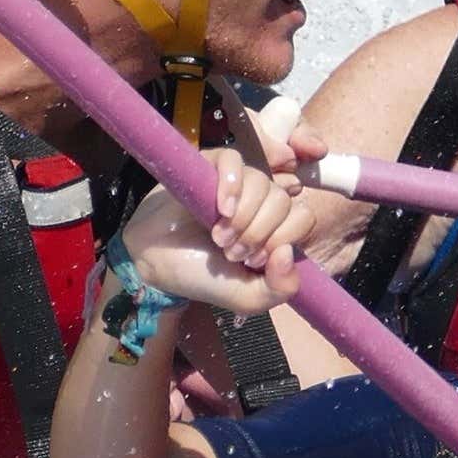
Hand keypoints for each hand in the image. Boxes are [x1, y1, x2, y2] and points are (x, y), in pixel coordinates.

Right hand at [121, 148, 320, 315]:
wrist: (154, 263)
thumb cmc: (202, 277)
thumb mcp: (247, 298)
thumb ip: (280, 288)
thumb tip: (289, 252)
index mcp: (275, 229)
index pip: (303, 219)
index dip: (281, 239)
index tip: (253, 261)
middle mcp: (261, 203)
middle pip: (282, 202)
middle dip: (257, 233)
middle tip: (230, 252)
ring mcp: (237, 183)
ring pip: (261, 182)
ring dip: (242, 217)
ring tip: (218, 237)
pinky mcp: (211, 167)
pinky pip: (234, 160)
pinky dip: (232, 184)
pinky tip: (221, 208)